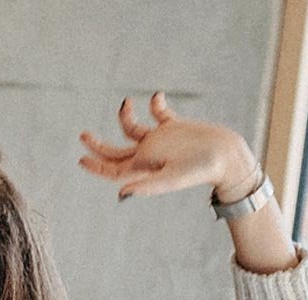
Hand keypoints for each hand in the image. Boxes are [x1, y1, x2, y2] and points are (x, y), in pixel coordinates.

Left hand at [77, 91, 256, 202]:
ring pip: (133, 129)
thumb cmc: (201, 170)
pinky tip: (157, 98)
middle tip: (82, 135)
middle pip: (117, 152)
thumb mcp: (172, 178)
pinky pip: (158, 113)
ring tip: (126, 104)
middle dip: (99, 145)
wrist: (227, 156)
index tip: (81, 159)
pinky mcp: (175, 127)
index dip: (97, 167)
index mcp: (146, 168)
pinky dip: (155, 104)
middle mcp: (150, 154)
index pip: (115, 170)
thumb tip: (121, 194)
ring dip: (125, 116)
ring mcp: (161, 140)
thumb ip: (147, 185)